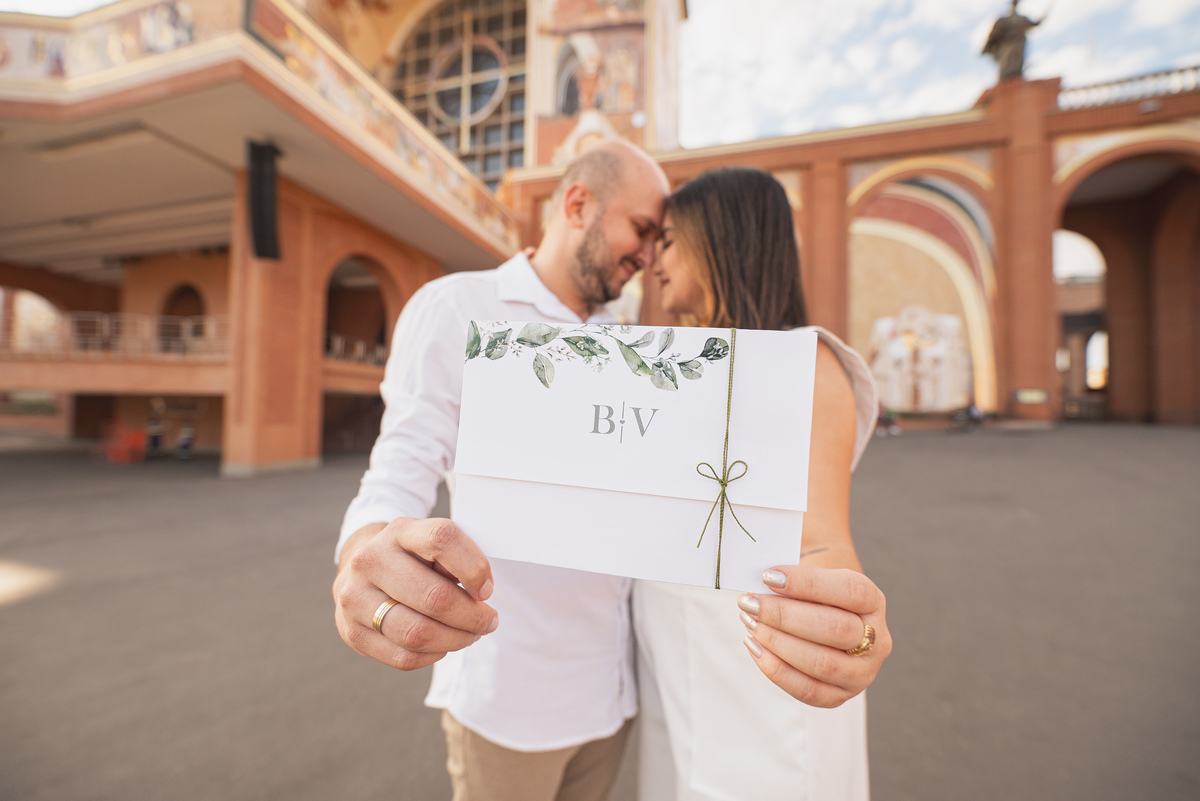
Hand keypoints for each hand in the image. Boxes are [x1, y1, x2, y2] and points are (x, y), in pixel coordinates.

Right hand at [333, 517, 497, 670]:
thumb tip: (479, 594)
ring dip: (455, 640)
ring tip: (470, 635)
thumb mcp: (431, 544)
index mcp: (399, 531)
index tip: (487, 590)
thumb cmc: (411, 559)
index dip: (474, 567)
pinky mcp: (352, 632)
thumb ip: (456, 560)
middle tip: (488, 621)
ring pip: (417, 633)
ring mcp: (355, 598)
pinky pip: (403, 657)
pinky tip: (442, 645)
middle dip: (472, 616)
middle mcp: (370, 560)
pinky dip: (433, 656)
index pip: (442, 539)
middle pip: (434, 597)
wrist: (360, 570)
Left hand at [738, 565, 890, 706]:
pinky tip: (754, 646)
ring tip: (749, 622)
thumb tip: (760, 586)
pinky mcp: (839, 696)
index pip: (851, 591)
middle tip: (750, 603)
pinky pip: (808, 690)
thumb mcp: (813, 576)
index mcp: (874, 602)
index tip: (768, 576)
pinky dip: (776, 669)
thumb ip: (793, 578)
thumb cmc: (814, 593)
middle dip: (785, 616)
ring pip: (822, 663)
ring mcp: (862, 673)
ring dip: (778, 642)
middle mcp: (877, 640)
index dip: (808, 583)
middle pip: (836, 629)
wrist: (825, 617)